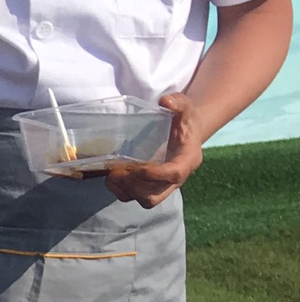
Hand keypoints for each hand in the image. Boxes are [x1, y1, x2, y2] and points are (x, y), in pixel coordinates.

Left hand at [105, 90, 202, 207]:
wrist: (187, 132)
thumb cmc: (185, 120)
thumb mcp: (185, 107)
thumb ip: (178, 103)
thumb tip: (165, 101)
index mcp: (188, 160)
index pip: (174, 175)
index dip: (154, 174)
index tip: (135, 168)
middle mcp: (176, 178)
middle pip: (156, 196)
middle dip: (134, 187)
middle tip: (118, 172)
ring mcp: (163, 185)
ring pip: (144, 200)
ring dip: (125, 190)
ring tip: (113, 174)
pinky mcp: (150, 186)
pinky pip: (134, 197)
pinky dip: (120, 190)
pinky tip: (112, 176)